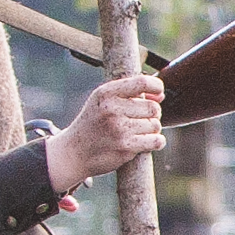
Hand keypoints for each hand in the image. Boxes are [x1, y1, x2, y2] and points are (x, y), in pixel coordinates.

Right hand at [46, 73, 166, 191]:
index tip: (158, 93)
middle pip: (153, 108)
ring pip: (156, 125)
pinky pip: (156, 141)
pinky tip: (146, 141)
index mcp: (106, 93)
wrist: (74, 152)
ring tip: (136, 131)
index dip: (157, 86)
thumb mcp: (103, 101)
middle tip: (139, 119)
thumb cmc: (94, 123)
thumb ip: (130, 94)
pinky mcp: (125, 147)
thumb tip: (160, 96)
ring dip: (151, 130)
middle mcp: (112, 109)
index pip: (143, 82)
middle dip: (152, 114)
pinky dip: (156, 142)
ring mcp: (119, 129)